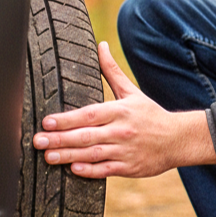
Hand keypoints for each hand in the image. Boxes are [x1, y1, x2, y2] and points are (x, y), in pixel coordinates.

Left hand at [33, 42, 215, 178]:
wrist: (178, 139)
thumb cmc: (150, 115)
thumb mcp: (131, 91)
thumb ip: (111, 70)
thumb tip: (100, 45)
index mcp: (120, 111)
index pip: (89, 114)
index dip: (67, 119)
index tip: (46, 122)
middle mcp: (121, 130)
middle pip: (86, 135)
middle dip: (60, 139)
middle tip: (37, 141)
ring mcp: (125, 151)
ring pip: (93, 154)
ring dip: (69, 156)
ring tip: (48, 157)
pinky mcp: (129, 168)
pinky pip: (106, 171)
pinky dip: (90, 170)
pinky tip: (73, 169)